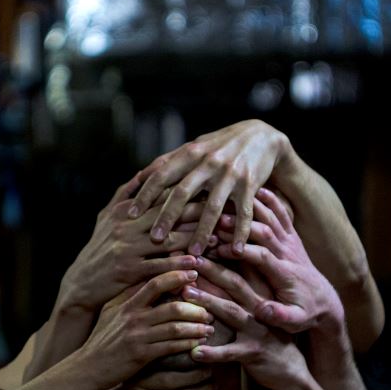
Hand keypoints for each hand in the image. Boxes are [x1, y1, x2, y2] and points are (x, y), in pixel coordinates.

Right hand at [59, 179, 207, 311]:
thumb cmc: (99, 248)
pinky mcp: (128, 270)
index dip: (186, 190)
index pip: (160, 194)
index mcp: (123, 209)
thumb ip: (127, 192)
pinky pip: (158, 266)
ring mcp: (127, 248)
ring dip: (194, 239)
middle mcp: (125, 225)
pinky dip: (178, 266)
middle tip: (223, 210)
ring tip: (218, 240)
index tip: (211, 185)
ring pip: (167, 239)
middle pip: (168, 213)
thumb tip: (148, 169)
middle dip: (197, 211)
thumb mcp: (107, 217)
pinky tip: (196, 266)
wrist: (81, 283)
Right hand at [80, 270, 214, 387]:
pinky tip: (199, 343)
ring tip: (210, 326)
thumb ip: (129, 295)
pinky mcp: (141, 355)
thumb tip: (150, 279)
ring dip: (196, 326)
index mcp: (127, 303)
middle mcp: (132, 317)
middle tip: (210, 307)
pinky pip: (171, 346)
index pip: (155, 283)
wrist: (88, 367)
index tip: (194, 272)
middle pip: (171, 305)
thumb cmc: (102, 338)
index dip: (177, 275)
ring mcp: (137, 336)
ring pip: (175, 327)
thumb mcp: (111, 312)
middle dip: (195, 306)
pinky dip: (188, 343)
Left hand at [128, 120, 292, 255]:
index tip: (129, 215)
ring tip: (194, 253)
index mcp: (190, 153)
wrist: (261, 136)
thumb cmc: (220, 146)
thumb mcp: (195, 147)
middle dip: (167, 217)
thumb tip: (139, 177)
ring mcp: (229, 174)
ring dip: (202, 232)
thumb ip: (169, 162)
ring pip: (212, 207)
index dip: (144, 195)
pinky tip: (236, 251)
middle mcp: (208, 162)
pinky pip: (245, 212)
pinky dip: (241, 232)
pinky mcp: (250, 184)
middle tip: (154, 239)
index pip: (161, 175)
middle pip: (182, 192)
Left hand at [181, 258, 305, 389]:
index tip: (199, 239)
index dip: (220, 251)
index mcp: (260, 292)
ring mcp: (257, 329)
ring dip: (208, 301)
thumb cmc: (266, 331)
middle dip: (211, 268)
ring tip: (185, 294)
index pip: (240, 266)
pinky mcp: (254, 353)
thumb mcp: (258, 305)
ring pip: (231, 312)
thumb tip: (212, 261)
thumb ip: (240, 285)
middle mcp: (259, 306)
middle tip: (189, 257)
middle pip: (234, 283)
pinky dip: (213, 353)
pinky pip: (231, 352)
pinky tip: (194, 352)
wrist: (289, 369)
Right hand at [213, 188, 343, 333]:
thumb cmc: (305, 313)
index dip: (241, 250)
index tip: (218, 249)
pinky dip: (270, 199)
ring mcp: (291, 242)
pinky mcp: (292, 236)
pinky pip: (282, 213)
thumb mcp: (295, 322)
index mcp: (285, 273)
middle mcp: (288, 253)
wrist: (326, 301)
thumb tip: (263, 311)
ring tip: (227, 200)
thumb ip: (280, 316)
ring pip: (271, 217)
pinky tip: (254, 187)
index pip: (262, 256)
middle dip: (240, 225)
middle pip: (264, 231)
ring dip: (250, 208)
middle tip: (215, 219)